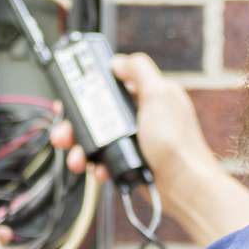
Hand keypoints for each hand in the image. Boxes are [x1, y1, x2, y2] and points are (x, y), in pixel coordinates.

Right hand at [51, 52, 213, 184]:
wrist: (183, 186)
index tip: (71, 91)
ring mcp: (132, 140)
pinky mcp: (127, 161)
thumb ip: (140, 71)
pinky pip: (102, 159)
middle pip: (96, 112)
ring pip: (95, 138)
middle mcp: (139, 116)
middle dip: (76, 122)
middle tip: (64, 130)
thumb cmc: (177, 142)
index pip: (112, 83)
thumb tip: (119, 61)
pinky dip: (95, 164)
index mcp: (148, 95)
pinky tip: (98, 169)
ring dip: (80, 147)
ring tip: (76, 157)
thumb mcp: (160, 95)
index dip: (90, 85)